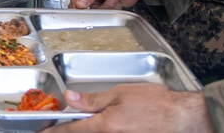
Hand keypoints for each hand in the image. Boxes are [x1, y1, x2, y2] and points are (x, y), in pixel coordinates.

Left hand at [51, 83, 211, 132]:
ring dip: (83, 132)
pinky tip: (99, 127)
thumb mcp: (121, 94)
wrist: (182, 120)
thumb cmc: (155, 104)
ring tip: (79, 126)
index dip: (52, 131)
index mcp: (104, 126)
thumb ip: (93, 99)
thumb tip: (70, 98)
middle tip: (56, 128)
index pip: (70, 131)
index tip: (41, 131)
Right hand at [70, 0, 153, 9]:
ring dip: (106, 5)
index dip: (77, 3)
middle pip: (84, 7)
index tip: (81, 8)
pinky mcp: (111, 5)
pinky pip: (107, 13)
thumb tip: (80, 4)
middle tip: (98, 5)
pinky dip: (113, 7)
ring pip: (96, 11)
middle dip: (93, 6)